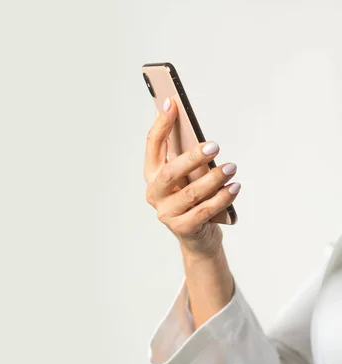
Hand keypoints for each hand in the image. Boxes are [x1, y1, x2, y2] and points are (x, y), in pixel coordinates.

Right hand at [143, 97, 240, 255]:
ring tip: (232, 167)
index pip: (152, 145)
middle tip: (215, 146)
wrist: (197, 237)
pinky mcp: (183, 228)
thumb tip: (185, 118)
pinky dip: (222, 198)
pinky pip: (204, 211)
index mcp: (152, 174)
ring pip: (190, 194)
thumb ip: (183, 152)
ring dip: (213, 179)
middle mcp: (155, 193)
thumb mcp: (186, 174)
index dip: (161, 124)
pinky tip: (235, 187)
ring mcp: (167, 213)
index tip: (172, 103)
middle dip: (192, 158)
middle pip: (169, 172)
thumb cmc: (192, 198)